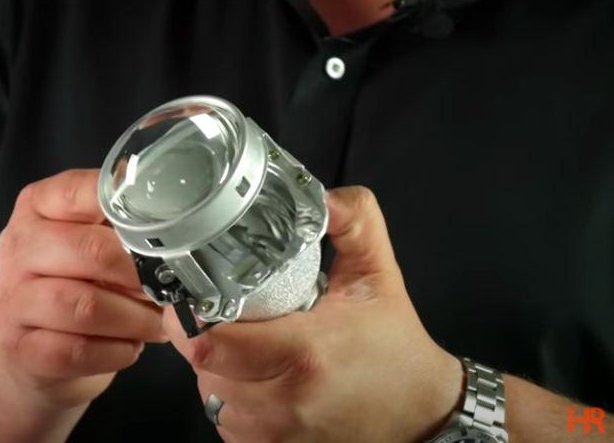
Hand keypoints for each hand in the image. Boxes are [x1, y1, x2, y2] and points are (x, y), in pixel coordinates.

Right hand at [0, 169, 166, 409]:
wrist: (35, 346)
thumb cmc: (80, 282)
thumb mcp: (96, 242)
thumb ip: (126, 228)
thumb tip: (182, 240)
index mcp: (38, 206)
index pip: (81, 191)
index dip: (132, 213)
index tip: (167, 233)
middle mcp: (18, 246)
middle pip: (90, 250)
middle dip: (141, 274)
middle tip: (170, 288)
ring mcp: (13, 300)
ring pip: (85, 306)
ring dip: (134, 318)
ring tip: (158, 323)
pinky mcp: (21, 347)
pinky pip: (78, 351)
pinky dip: (116, 352)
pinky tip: (130, 347)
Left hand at [164, 186, 464, 442]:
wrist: (424, 412)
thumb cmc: (395, 345)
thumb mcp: (378, 276)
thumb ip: (354, 225)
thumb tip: (323, 197)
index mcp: (304, 354)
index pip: (211, 345)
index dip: (190, 320)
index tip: (194, 300)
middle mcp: (286, 401)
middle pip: (204, 371)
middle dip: (203, 342)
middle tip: (221, 318)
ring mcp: (280, 434)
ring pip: (212, 399)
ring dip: (216, 373)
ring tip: (240, 350)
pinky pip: (229, 427)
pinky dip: (232, 403)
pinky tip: (254, 382)